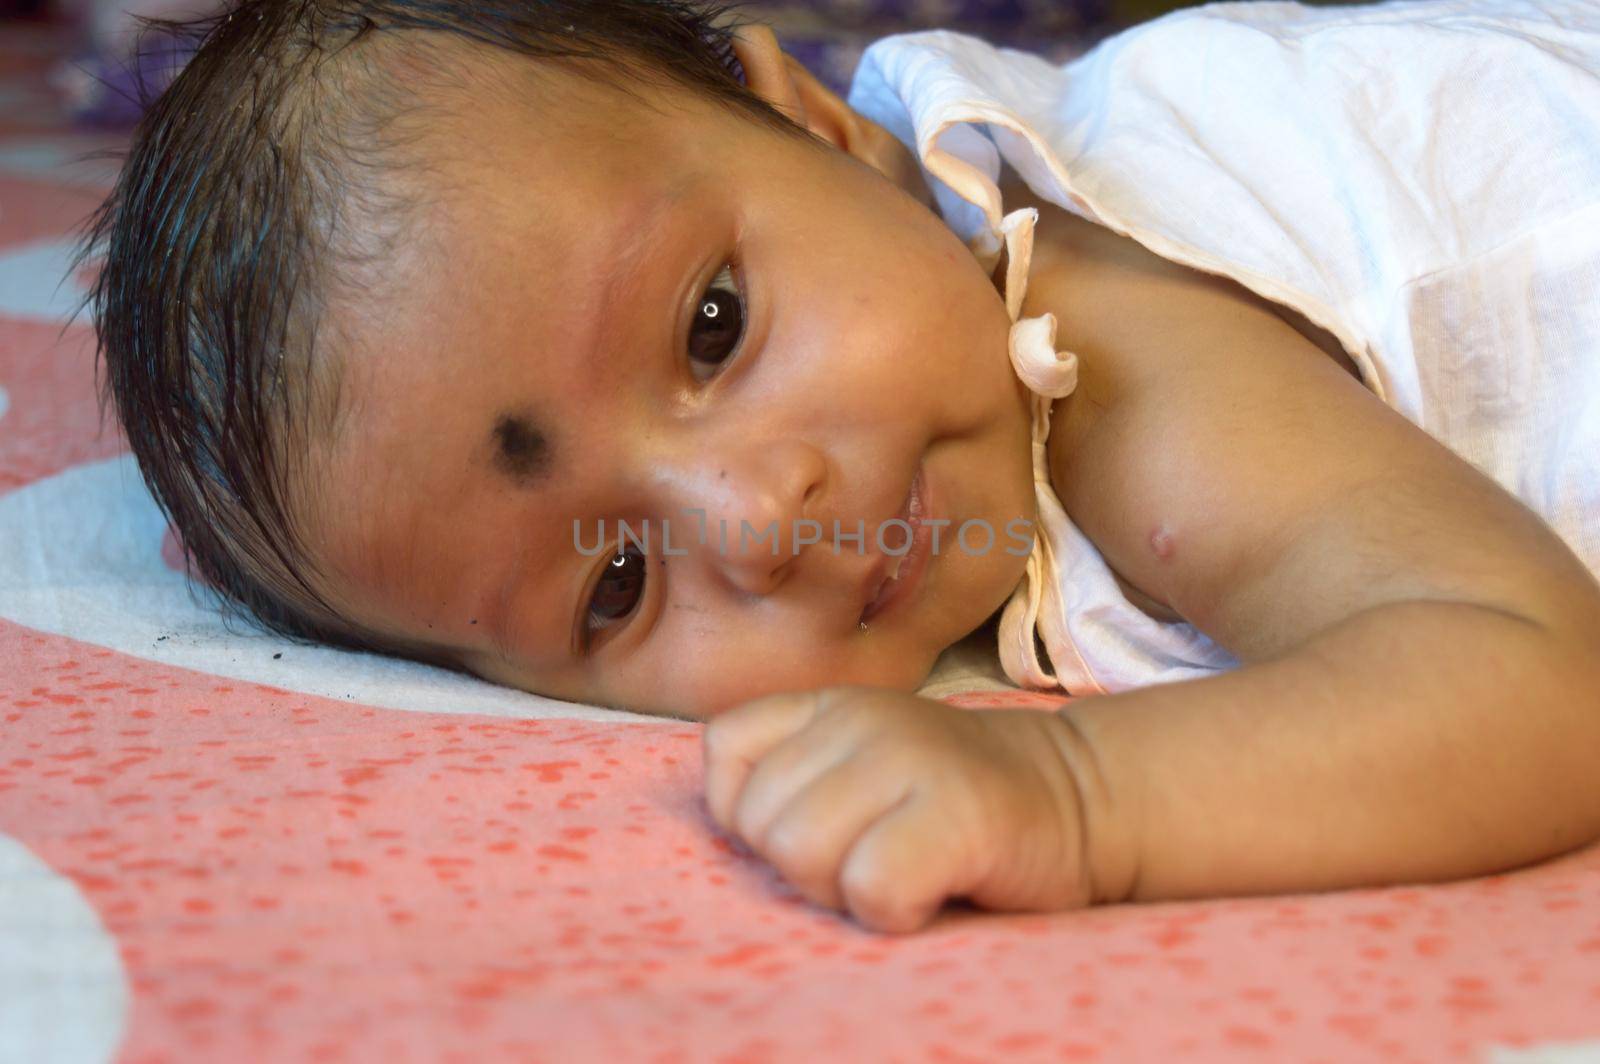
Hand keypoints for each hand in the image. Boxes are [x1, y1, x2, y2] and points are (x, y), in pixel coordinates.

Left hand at [702, 686, 1102, 932]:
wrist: (1085, 795)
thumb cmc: (957, 802)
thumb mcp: (866, 762)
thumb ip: (798, 775)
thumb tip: (733, 828)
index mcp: (831, 705)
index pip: (724, 749)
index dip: (749, 812)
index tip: (816, 829)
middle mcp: (863, 719)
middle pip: (759, 822)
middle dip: (803, 867)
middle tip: (872, 860)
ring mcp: (911, 758)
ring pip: (800, 851)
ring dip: (844, 890)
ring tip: (901, 872)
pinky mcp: (958, 812)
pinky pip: (871, 885)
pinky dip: (895, 910)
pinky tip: (934, 890)